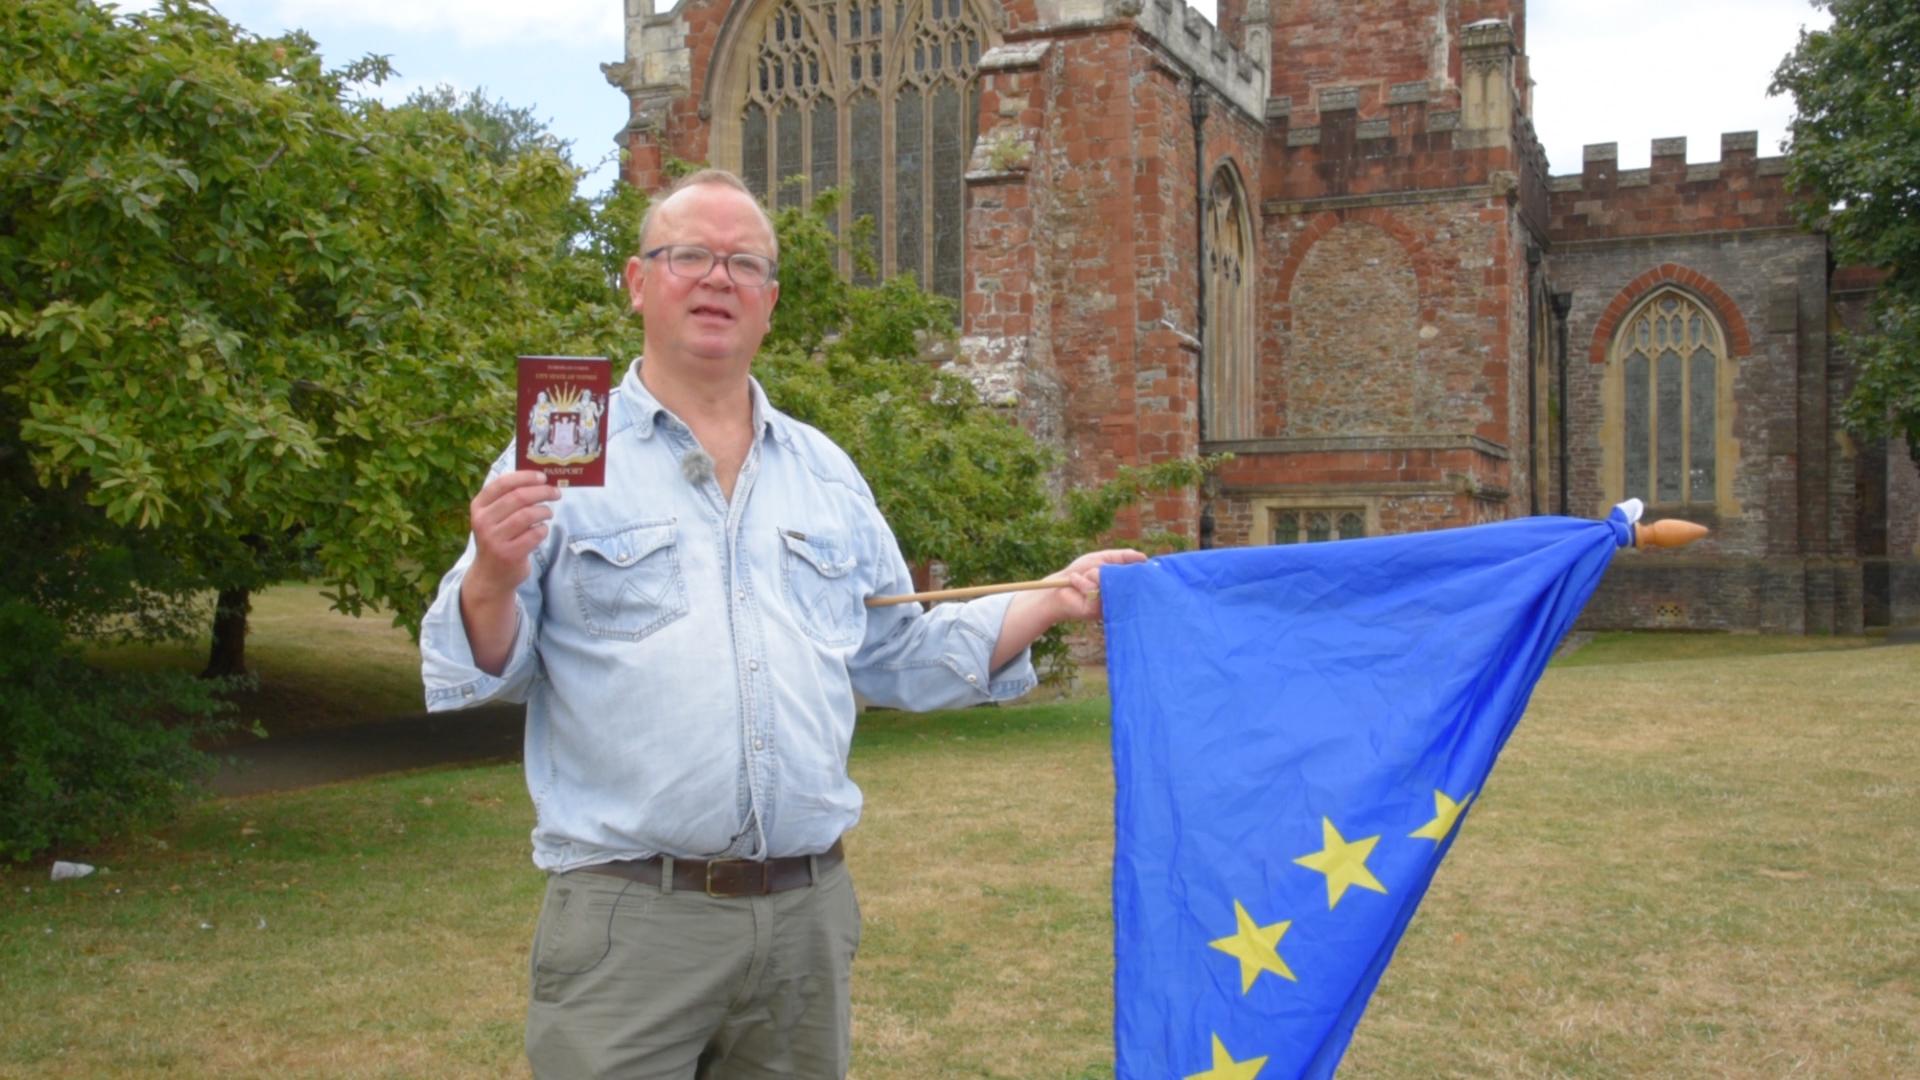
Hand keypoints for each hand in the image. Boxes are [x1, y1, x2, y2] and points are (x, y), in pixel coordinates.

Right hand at [465, 470, 560, 599]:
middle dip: (542, 492)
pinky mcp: (509, 554)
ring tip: (548, 513)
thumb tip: (539, 478)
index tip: (542, 477)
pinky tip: (541, 530)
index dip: (525, 477)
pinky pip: (534, 534)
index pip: (502, 483)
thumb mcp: (494, 517)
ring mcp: (494, 539)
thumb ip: (508, 498)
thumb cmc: (498, 538)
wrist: (490, 575)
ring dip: (544, 511)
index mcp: (479, 506)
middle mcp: (483, 521)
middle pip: (519, 497)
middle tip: (555, 493)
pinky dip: (543, 529)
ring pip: (527, 515)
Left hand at [1040, 548, 1147, 622]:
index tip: (1133, 563)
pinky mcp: (1098, 611)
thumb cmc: (1079, 573)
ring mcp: (1109, 605)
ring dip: (1092, 574)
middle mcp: (1118, 597)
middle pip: (1125, 578)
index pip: (1136, 577)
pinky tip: (1075, 582)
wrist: (1057, 588)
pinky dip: (1083, 581)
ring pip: (1108, 582)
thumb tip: (1144, 558)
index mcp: (1121, 586)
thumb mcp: (1101, 559)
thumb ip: (1123, 556)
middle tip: (1091, 571)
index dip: (1135, 569)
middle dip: (1105, 569)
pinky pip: (1094, 589)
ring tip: (1082, 577)